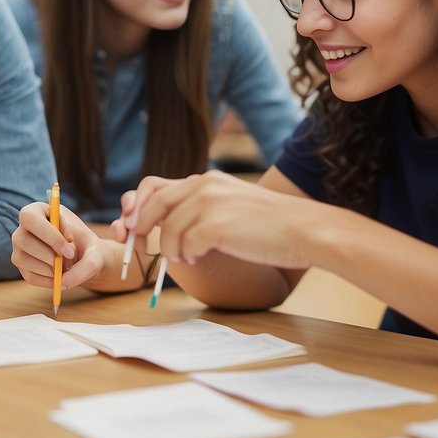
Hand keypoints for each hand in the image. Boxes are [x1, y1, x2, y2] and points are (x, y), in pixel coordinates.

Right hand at [11, 201, 105, 289]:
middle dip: (48, 255)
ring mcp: (19, 247)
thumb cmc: (88, 248)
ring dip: (48, 269)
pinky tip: (60, 277)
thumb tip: (64, 283)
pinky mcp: (21, 265)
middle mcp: (23, 227)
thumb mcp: (95, 253)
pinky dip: (47, 280)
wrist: (85, 258)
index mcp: (39, 210)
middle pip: (23, 240)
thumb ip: (85, 265)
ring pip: (22, 259)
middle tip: (69, 262)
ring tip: (66, 267)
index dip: (48, 235)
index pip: (30, 218)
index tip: (69, 251)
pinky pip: (28, 276)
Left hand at [123, 171, 318, 269]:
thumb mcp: (231, 204)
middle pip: (152, 205)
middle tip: (141, 247)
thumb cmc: (271, 225)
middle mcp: (204, 185)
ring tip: (190, 257)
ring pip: (168, 231)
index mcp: (206, 180)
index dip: (137, 207)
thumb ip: (203, 207)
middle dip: (140, 229)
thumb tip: (169, 227)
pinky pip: (185, 246)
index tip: (132, 227)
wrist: (304, 229)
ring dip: (172, 250)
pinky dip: (188, 256)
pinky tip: (203, 258)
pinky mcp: (216, 225)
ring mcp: (210, 203)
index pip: (154, 185)